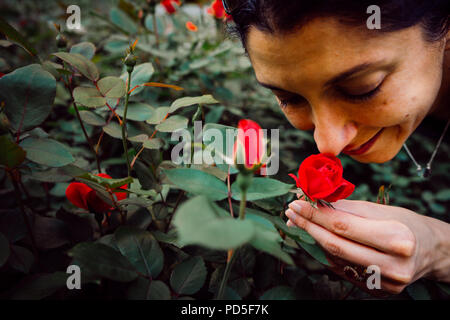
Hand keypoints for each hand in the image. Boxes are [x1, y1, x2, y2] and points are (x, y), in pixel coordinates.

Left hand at [285, 198, 449, 294]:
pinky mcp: (377, 291)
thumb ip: (344, 208)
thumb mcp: (379, 210)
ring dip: (313, 240)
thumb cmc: (404, 224)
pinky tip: (317, 240)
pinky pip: (343, 270)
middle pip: (336, 245)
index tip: (296, 203)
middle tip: (291, 213)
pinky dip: (326, 253)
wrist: (430, 252)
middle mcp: (393, 265)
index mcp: (397, 238)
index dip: (315, 214)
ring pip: (335, 260)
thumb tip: (309, 204)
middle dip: (308, 227)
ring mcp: (385, 283)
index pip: (343, 226)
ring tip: (299, 224)